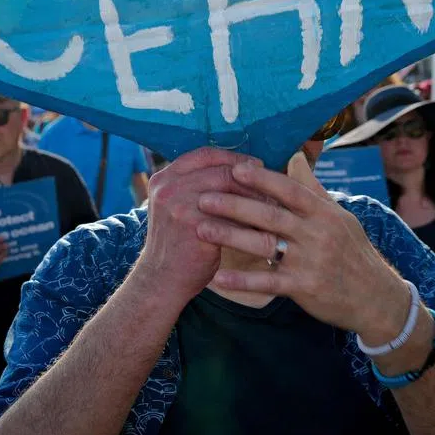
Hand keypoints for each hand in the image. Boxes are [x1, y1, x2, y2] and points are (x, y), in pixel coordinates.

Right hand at [134, 148, 263, 305]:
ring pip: (230, 192)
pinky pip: (233, 218)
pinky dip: (252, 221)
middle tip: (271, 187)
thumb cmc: (177, 243)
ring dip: (255, 197)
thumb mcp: (176, 206)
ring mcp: (179, 206)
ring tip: (273, 205)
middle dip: (250, 178)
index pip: (205, 155)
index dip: (233, 158)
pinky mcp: (195, 226)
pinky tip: (265, 226)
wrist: (161, 280)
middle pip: (221, 171)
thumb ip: (196, 186)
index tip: (255, 165)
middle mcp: (168, 187)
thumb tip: (239, 168)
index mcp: (164, 178)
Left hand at [197, 152, 408, 340]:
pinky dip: (243, 280)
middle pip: (271, 216)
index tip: (235, 169)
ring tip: (202, 229)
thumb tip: (294, 157)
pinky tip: (219, 276)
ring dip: (231, 237)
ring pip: (265, 246)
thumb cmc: (353, 252)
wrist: (375, 297)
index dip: (263, 180)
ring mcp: (311, 262)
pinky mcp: (305, 288)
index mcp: (324, 213)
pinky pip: (268, 282)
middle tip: (204, 197)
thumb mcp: (339, 216)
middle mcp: (317, 234)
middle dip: (235, 205)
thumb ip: (312, 188)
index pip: (290, 191)